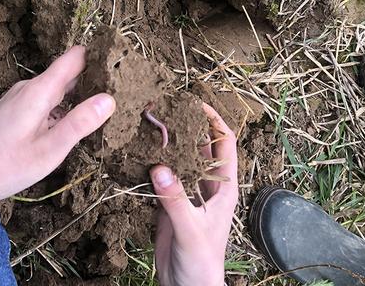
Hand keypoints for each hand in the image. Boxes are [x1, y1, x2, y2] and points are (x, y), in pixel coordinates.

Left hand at [0, 46, 115, 228]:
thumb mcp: (49, 150)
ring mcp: (19, 99)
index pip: (76, 57)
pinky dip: (63, 109)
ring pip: (58, 89)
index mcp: (40, 90)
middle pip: (69, 73)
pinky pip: (45, 102)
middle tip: (125, 92)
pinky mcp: (13, 112)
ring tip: (105, 111)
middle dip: (95, 79)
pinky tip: (72, 128)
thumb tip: (110, 98)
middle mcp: (29, 88)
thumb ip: (79, 123)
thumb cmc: (3, 166)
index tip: (124, 64)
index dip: (101, 56)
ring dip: (79, 97)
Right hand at [150, 103, 238, 285]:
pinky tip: (139, 152)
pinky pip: (163, 177)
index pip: (225, 144)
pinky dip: (153, 163)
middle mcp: (207, 186)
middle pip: (200, 147)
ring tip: (150, 122)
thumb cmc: (201, 262)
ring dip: (168, 143)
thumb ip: (175, 199)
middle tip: (166, 107)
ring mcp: (188, 194)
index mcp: (223, 188)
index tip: (196, 103)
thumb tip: (159, 167)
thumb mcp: (190, 229)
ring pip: (180, 160)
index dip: (214, 121)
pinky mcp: (171, 205)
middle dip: (186, 126)